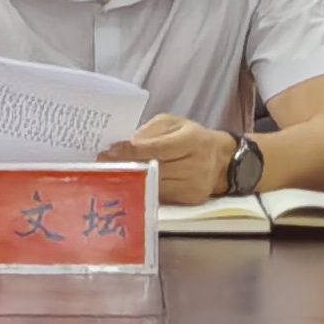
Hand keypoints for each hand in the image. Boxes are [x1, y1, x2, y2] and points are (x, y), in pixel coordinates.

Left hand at [104, 116, 238, 206]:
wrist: (221, 162)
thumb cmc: (193, 138)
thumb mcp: (175, 123)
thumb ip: (152, 130)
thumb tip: (128, 144)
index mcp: (192, 141)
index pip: (156, 148)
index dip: (130, 151)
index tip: (109, 152)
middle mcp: (194, 165)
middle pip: (153, 169)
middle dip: (126, 167)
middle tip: (101, 165)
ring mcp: (192, 186)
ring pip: (154, 185)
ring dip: (131, 181)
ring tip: (111, 175)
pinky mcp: (188, 200)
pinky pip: (160, 196)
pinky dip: (143, 190)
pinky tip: (128, 185)